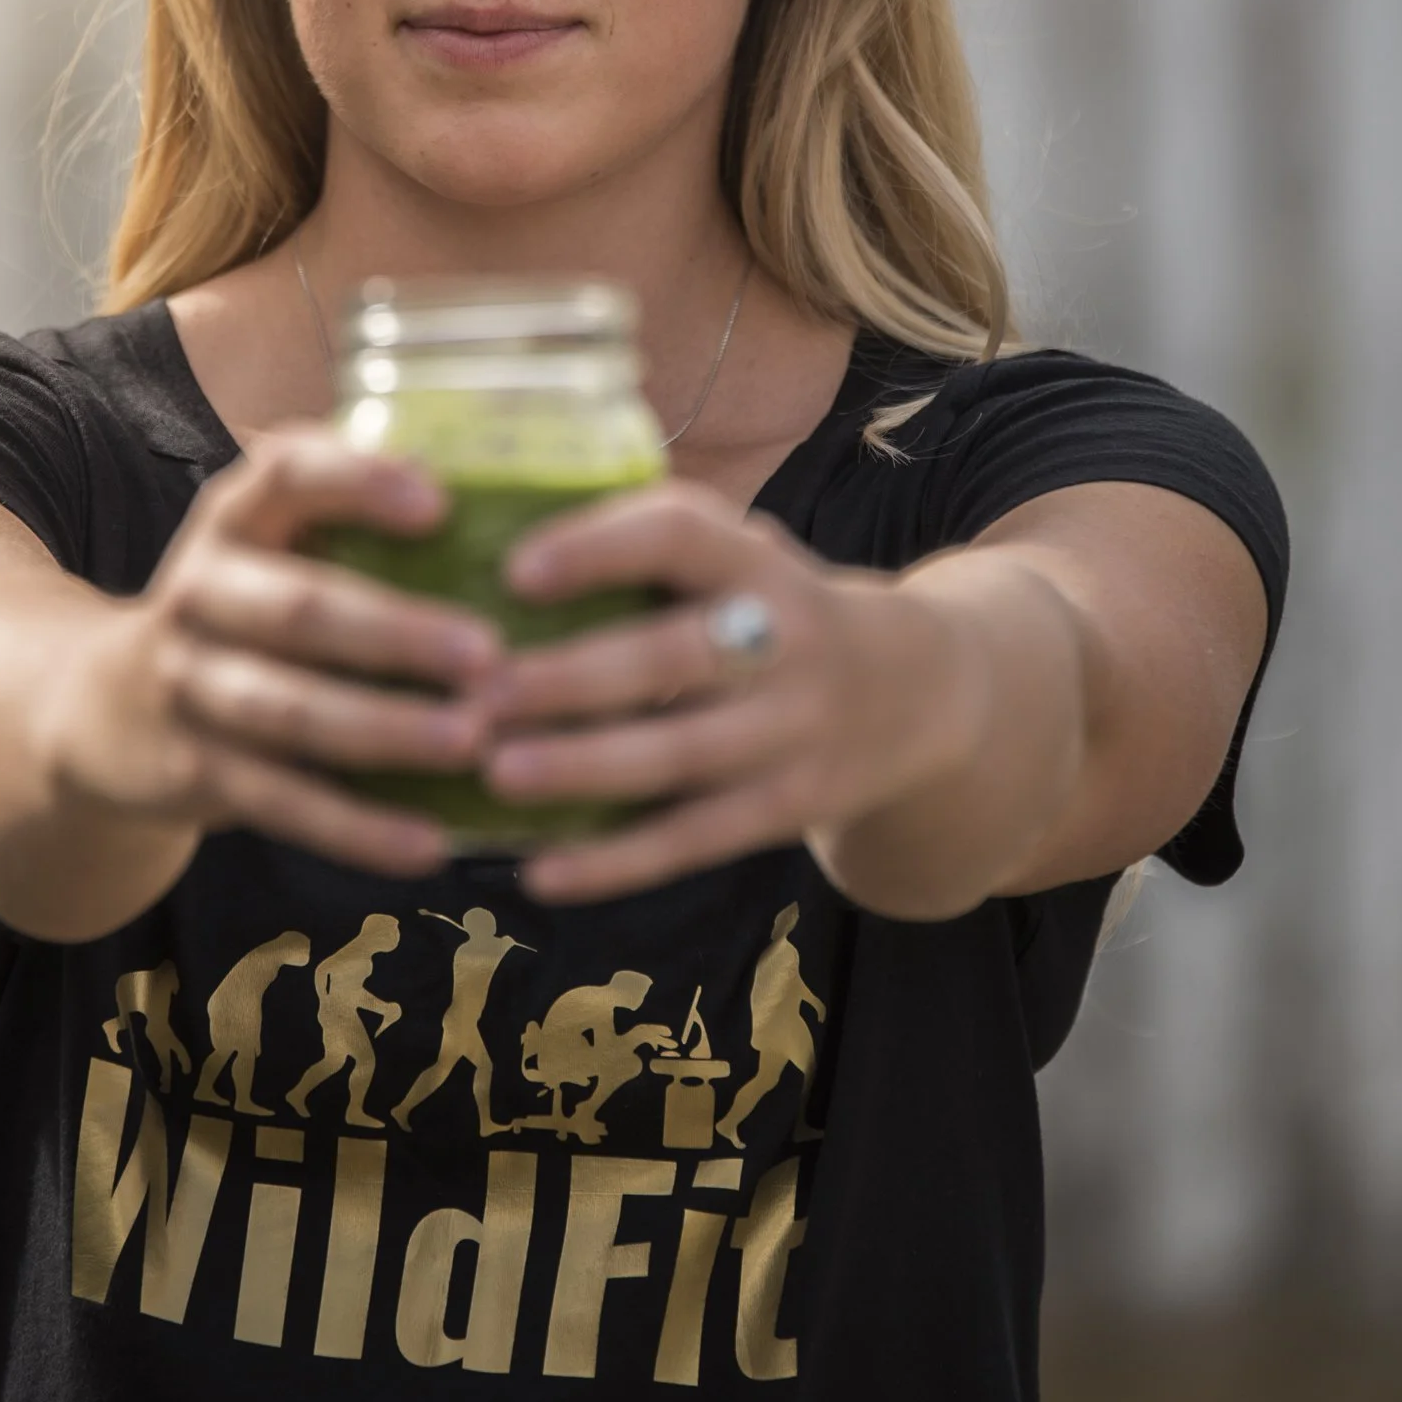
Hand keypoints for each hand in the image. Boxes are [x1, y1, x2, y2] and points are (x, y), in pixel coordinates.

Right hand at [50, 427, 500, 880]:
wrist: (98, 711)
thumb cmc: (240, 613)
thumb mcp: (266, 546)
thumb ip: (351, 515)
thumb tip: (501, 497)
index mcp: (232, 522)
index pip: (284, 474)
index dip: (355, 480)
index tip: (438, 502)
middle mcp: (200, 593)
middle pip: (298, 608)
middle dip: (394, 631)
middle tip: (489, 653)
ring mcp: (189, 687)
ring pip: (290, 711)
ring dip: (385, 729)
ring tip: (472, 742)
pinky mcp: (193, 772)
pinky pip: (282, 802)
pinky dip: (356, 829)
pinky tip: (428, 845)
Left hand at [478, 481, 977, 904]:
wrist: (921, 692)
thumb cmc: (776, 608)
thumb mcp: (742, 552)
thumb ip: (652, 537)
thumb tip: (498, 527)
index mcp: (758, 563)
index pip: (681, 537)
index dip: (600, 549)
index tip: (516, 570)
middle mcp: (784, 642)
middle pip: (674, 659)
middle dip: (573, 678)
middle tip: (480, 694)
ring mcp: (792, 732)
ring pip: (678, 758)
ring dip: (584, 768)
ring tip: (497, 773)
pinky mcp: (787, 809)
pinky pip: (691, 841)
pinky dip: (614, 863)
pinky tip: (540, 873)